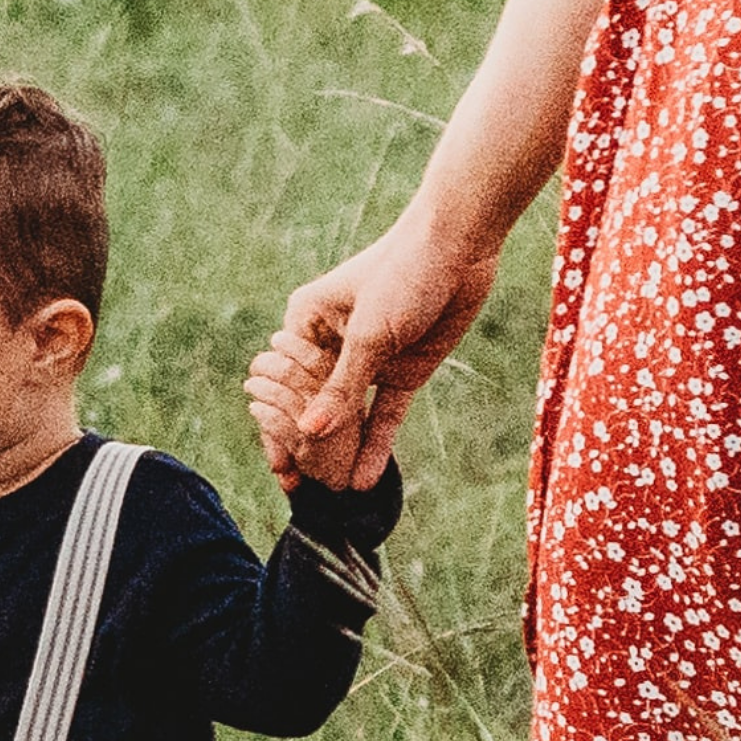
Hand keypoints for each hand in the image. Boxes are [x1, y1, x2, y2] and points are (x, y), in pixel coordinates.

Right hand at [249, 224, 495, 493]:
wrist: (460, 245)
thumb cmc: (402, 273)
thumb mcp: (369, 336)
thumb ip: (341, 389)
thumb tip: (310, 434)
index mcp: (307, 323)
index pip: (285, 383)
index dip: (281, 426)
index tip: (280, 469)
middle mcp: (332, 343)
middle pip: (315, 403)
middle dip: (309, 445)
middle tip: (301, 489)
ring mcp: (369, 359)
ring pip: (350, 414)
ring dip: (342, 450)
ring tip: (332, 495)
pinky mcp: (402, 370)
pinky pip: (384, 414)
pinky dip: (376, 444)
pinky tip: (365, 479)